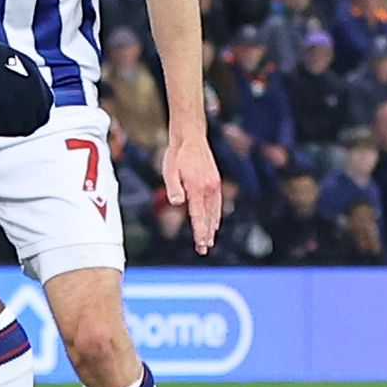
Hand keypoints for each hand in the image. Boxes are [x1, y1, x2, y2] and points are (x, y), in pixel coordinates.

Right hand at [0, 15, 51, 137]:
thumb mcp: (3, 62)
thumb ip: (13, 78)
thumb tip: (5, 95)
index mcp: (33, 72)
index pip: (45, 102)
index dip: (30, 113)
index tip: (13, 114)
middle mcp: (33, 84)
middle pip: (40, 118)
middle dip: (21, 124)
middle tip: (0, 122)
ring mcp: (23, 95)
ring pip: (26, 127)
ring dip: (6, 128)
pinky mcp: (9, 104)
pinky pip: (9, 128)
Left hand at [161, 124, 225, 253]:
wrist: (190, 137)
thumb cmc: (176, 154)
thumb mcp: (169, 170)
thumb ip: (173, 187)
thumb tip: (177, 203)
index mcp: (197, 187)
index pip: (199, 215)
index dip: (200, 231)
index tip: (201, 244)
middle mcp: (209, 188)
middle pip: (209, 216)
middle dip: (206, 234)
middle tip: (204, 249)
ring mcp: (214, 184)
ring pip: (215, 211)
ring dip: (212, 227)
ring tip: (209, 240)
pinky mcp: (215, 181)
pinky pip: (217, 203)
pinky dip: (216, 215)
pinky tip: (214, 222)